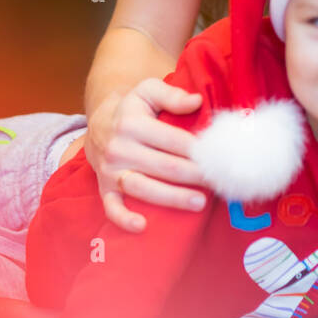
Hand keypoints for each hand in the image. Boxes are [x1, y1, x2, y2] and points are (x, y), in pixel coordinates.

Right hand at [85, 79, 206, 231]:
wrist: (100, 123)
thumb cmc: (133, 108)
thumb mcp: (148, 90)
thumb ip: (172, 95)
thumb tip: (197, 101)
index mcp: (132, 123)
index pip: (171, 139)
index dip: (196, 149)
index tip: (215, 157)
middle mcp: (120, 148)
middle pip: (163, 166)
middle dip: (193, 175)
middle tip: (216, 181)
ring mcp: (111, 171)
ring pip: (143, 188)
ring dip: (172, 198)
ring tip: (199, 203)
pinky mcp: (104, 188)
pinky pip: (111, 207)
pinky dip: (124, 219)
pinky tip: (142, 226)